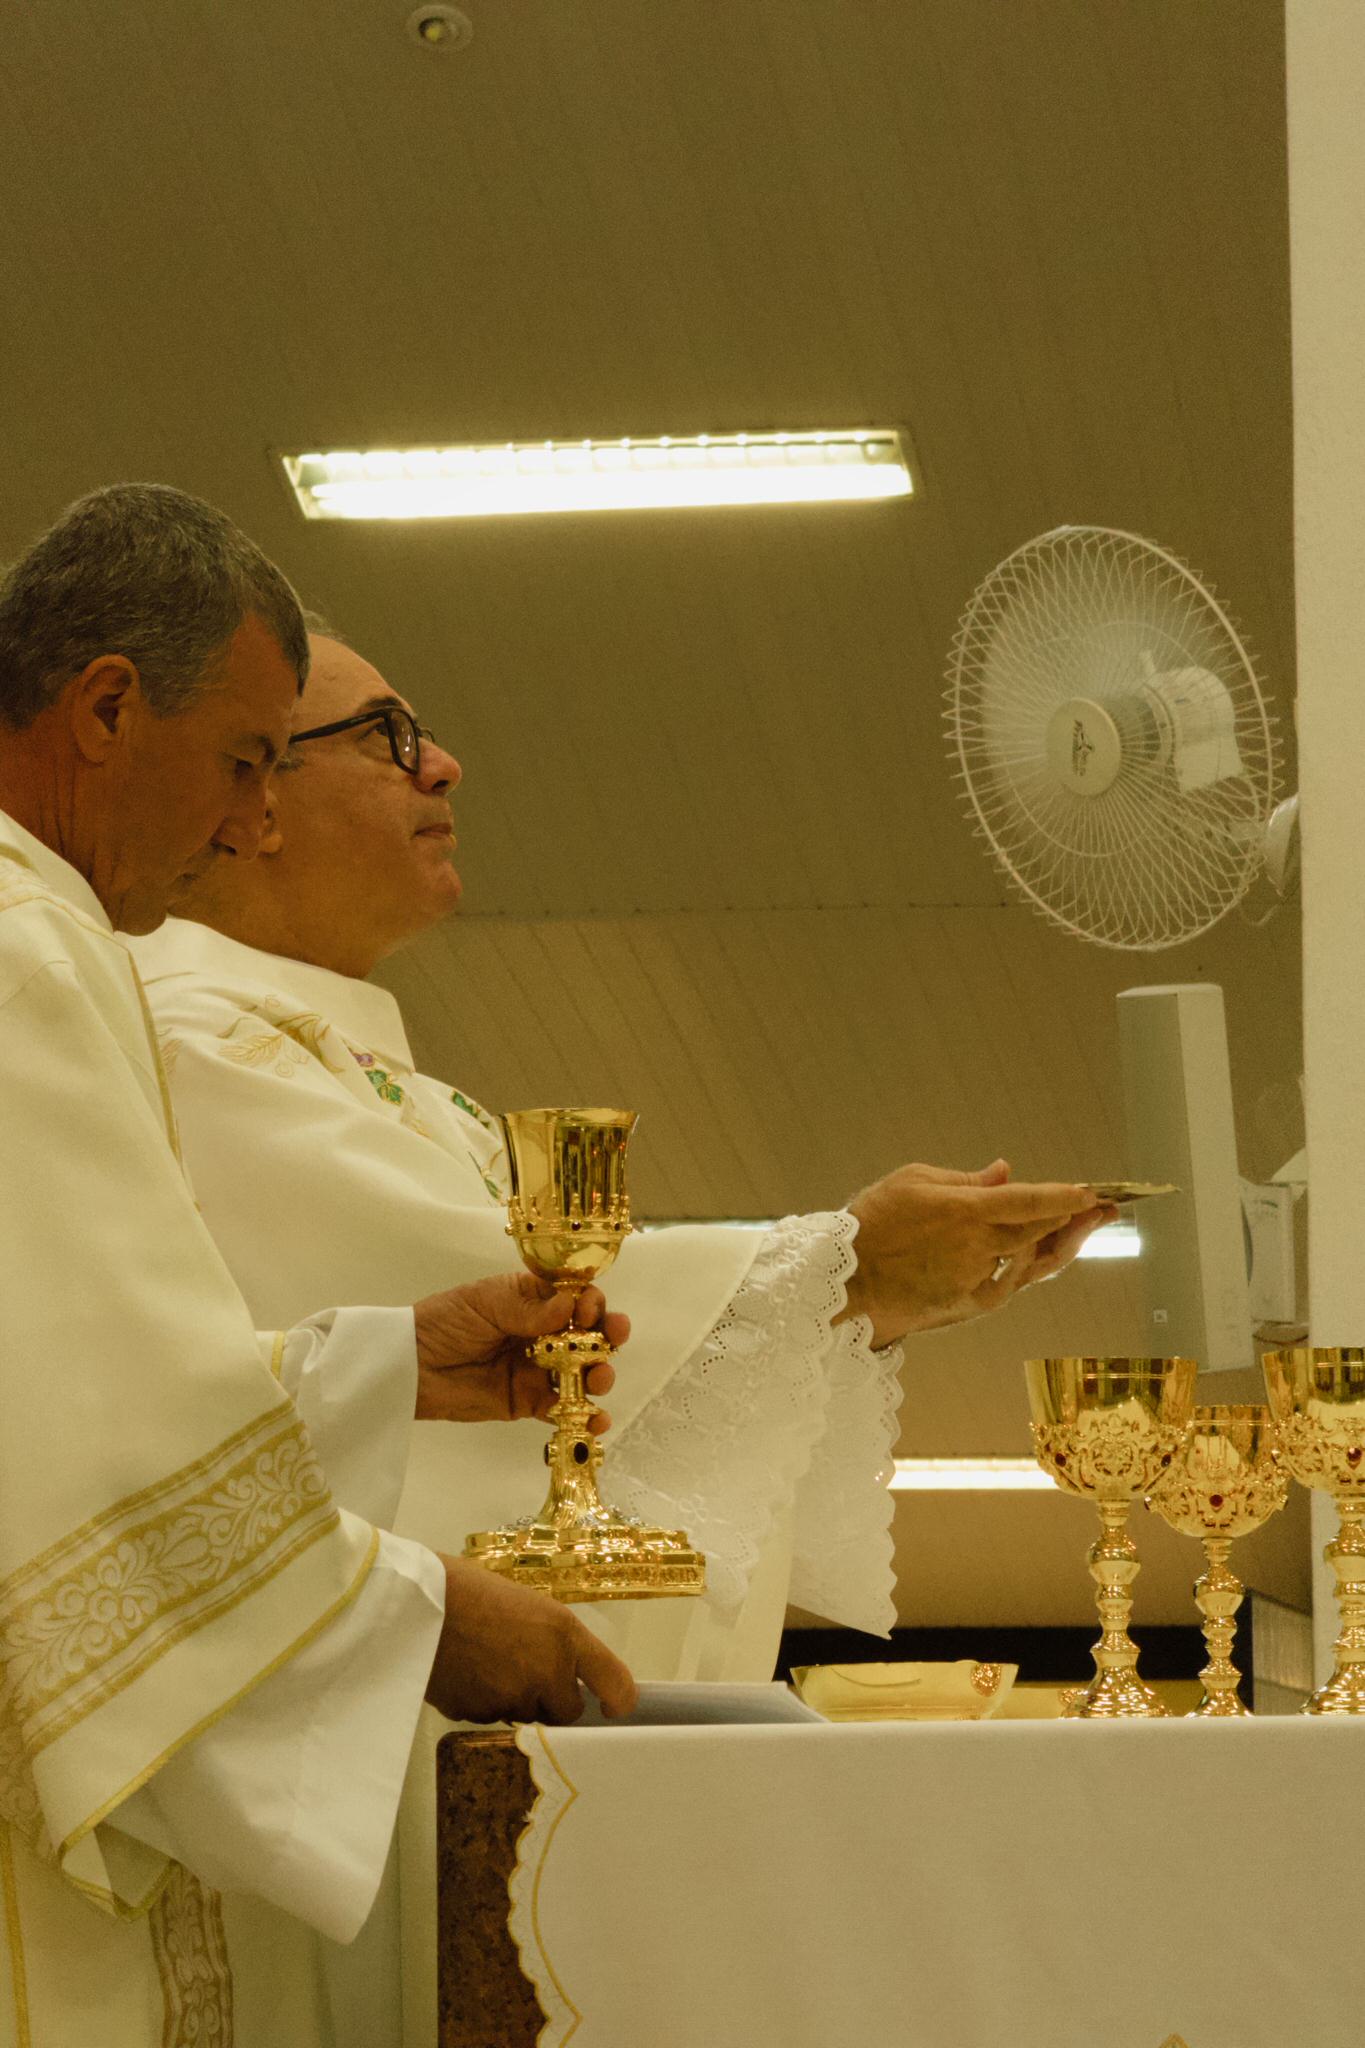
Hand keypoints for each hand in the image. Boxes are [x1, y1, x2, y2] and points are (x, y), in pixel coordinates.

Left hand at [412, 1274, 626, 1426]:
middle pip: (588, 1334)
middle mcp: (543, 1333)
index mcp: (533, 1300)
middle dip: (607, 1336)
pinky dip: (585, 1416)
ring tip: (599, 1378)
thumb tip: (570, 1307)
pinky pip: (563, 1409)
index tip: (591, 1308)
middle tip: (614, 1338)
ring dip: (600, 1374)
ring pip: (582, 1372)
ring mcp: (539, 1369)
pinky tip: (597, 1419)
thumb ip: (527, 1308)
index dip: (591, 1301)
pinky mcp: (529, 1402)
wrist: (410, 1366)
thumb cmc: (444, 1322)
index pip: (575, 1297)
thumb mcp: (485, 1303)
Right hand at [426, 1556, 638, 1723]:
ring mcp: (511, 1699)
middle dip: (552, 1700)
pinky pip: (490, 1718)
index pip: (614, 1680)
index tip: (613, 1707)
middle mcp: (546, 1673)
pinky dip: (483, 1703)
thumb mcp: (528, 1605)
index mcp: (564, 1635)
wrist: (413, 1601)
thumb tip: (562, 1672)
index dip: (619, 1700)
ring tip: (484, 1662)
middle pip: (566, 1712)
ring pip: (526, 1716)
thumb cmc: (470, 1588)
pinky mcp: (477, 1716)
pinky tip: (464, 1673)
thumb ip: (552, 1641)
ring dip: (515, 1700)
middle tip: (525, 1671)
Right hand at [841, 1159, 1112, 1344]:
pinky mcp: (972, 1303)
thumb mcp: (913, 1181)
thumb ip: (966, 1179)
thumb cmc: (873, 1222)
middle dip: (1078, 1219)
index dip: (1066, 1197)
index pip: (1030, 1201)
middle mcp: (979, 1247)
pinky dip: (1034, 1266)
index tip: (1093, 1191)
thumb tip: (1005, 1173)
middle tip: (1106, 1207)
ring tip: (1086, 1228)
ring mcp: (978, 1278)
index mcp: (966, 1212)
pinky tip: (1047, 1254)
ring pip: (1034, 1261)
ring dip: (1063, 1243)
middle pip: (1042, 1232)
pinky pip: (1015, 1283)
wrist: (847, 1281)